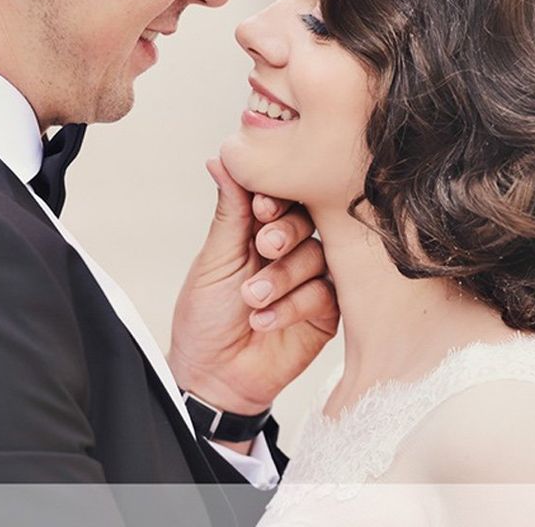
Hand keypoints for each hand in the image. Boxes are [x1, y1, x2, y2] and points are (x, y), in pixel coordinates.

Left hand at [168, 157, 338, 414]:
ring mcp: (312, 278)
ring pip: (318, 256)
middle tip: (263, 247)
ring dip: (282, 276)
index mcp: (261, 228)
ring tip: (251, 298)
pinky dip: (293, 305)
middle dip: (285, 232)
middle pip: (309, 219)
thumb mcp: (215, 259)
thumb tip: (222, 158)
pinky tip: (264, 319)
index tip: (261, 206)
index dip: (276, 197)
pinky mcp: (327, 311)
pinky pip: (325, 293)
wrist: (214, 377)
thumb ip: (229, 210)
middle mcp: (292, 248)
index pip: (283, 195)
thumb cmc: (206, 317)